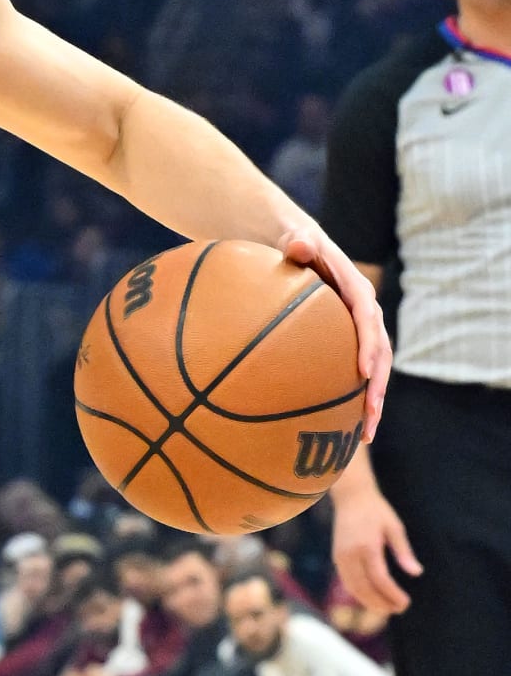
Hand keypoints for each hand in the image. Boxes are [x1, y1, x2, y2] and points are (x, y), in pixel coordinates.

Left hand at [279, 228, 389, 438]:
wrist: (301, 249)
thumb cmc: (295, 246)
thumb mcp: (295, 241)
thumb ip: (298, 243)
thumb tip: (300, 245)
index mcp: (356, 290)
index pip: (367, 318)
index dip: (367, 344)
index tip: (361, 372)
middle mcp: (366, 312)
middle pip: (380, 352)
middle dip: (377, 386)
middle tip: (369, 416)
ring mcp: (362, 331)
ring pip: (376, 369)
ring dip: (373, 402)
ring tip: (366, 434)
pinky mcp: (352, 343)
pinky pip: (360, 373)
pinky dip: (357, 400)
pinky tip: (349, 429)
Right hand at [331, 482, 421, 619]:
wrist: (351, 497)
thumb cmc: (377, 510)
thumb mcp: (395, 527)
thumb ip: (404, 552)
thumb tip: (416, 572)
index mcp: (367, 546)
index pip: (380, 579)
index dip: (392, 595)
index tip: (405, 603)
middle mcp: (351, 554)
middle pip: (364, 588)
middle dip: (381, 603)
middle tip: (398, 610)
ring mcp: (341, 557)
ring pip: (353, 588)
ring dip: (369, 602)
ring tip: (386, 610)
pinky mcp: (337, 558)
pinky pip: (347, 582)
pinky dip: (359, 594)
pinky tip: (371, 598)